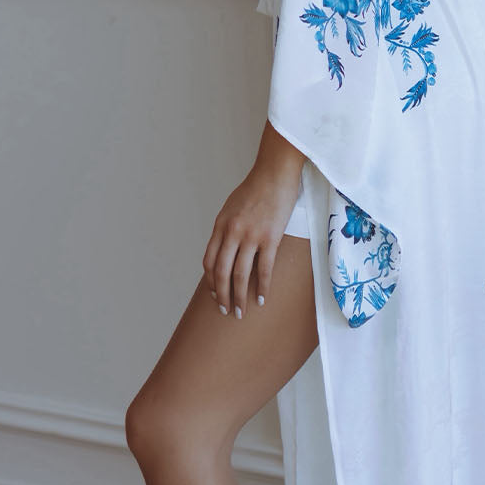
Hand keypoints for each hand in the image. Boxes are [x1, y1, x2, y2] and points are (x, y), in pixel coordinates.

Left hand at [202, 122, 306, 316]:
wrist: (275, 173)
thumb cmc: (256, 188)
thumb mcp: (232, 206)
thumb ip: (227, 227)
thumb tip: (227, 248)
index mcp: (220, 226)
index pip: (209, 261)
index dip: (210, 281)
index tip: (213, 294)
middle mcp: (231, 233)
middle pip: (221, 273)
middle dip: (221, 295)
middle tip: (225, 311)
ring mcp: (250, 236)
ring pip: (240, 275)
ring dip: (239, 296)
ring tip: (240, 311)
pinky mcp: (270, 238)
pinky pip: (264, 269)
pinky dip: (262, 287)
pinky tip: (262, 299)